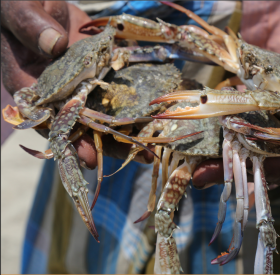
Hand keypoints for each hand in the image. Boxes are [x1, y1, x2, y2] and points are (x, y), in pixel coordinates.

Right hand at [1, 2, 153, 168]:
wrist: (43, 1)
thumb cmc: (21, 7)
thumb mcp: (20, 12)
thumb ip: (30, 26)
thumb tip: (53, 44)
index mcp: (33, 86)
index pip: (51, 121)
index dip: (70, 141)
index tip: (89, 157)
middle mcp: (61, 93)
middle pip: (85, 126)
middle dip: (110, 143)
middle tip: (137, 156)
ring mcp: (83, 85)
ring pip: (104, 113)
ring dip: (127, 130)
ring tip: (152, 146)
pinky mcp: (100, 72)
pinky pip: (118, 90)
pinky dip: (134, 103)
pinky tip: (154, 116)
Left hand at [192, 1, 279, 191]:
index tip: (256, 170)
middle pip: (269, 168)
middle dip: (236, 171)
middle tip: (203, 176)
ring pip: (252, 149)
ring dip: (224, 152)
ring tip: (194, 159)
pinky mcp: (268, 120)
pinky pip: (247, 125)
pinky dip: (229, 122)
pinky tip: (209, 119)